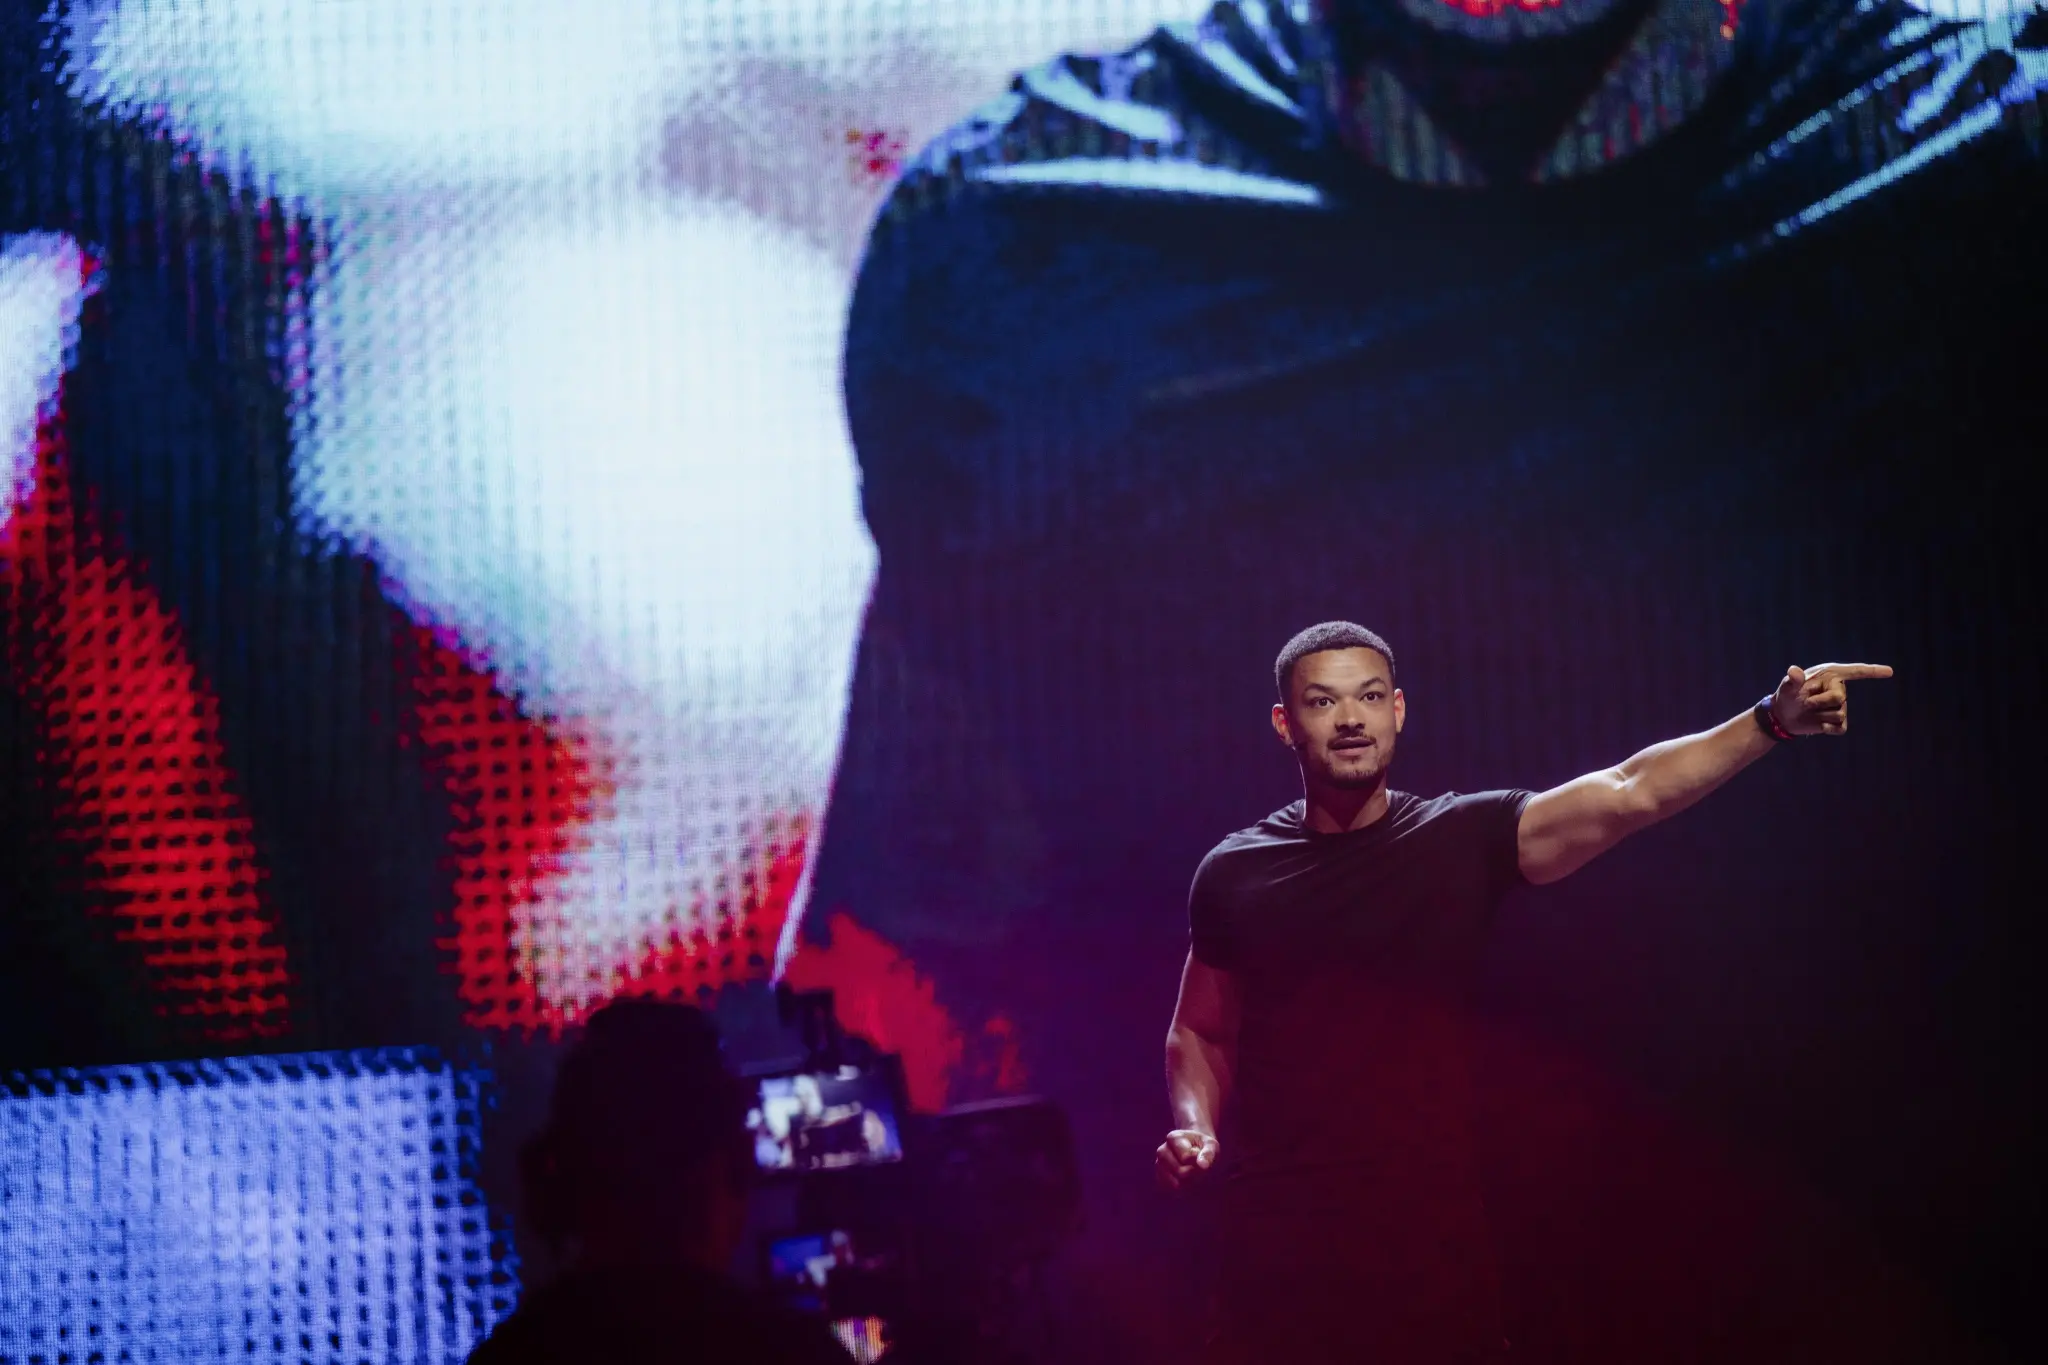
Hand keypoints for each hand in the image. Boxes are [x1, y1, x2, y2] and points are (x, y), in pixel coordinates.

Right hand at [1156, 1128, 1217, 1191]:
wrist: (1195, 1151)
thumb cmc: (1203, 1146)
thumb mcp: (1211, 1145)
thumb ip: (1208, 1153)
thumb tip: (1203, 1166)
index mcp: (1174, 1137)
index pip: (1185, 1157)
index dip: (1198, 1161)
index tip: (1201, 1156)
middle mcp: (1162, 1151)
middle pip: (1180, 1172)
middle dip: (1194, 1173)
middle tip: (1198, 1166)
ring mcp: (1159, 1165)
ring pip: (1175, 1184)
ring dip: (1189, 1182)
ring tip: (1192, 1173)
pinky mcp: (1159, 1178)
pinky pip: (1171, 1190)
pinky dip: (1182, 1189)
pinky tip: (1186, 1180)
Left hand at [1771, 662, 1892, 736]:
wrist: (1783, 715)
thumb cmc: (1786, 696)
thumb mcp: (1786, 686)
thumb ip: (1792, 679)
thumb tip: (1795, 671)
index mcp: (1830, 674)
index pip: (1855, 671)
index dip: (1873, 671)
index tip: (1890, 671)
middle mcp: (1839, 688)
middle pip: (1840, 697)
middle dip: (1819, 702)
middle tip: (1805, 702)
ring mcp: (1841, 705)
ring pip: (1838, 713)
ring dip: (1819, 714)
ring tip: (1809, 710)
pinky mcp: (1839, 721)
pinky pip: (1840, 728)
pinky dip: (1827, 728)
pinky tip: (1818, 725)